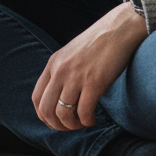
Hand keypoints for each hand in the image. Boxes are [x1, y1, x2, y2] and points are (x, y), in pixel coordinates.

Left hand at [32, 1, 146, 130]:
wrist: (119, 28)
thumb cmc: (99, 42)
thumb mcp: (71, 53)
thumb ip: (62, 71)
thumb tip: (61, 96)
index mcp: (53, 64)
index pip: (36, 98)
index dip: (44, 116)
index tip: (55, 122)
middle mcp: (60, 71)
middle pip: (46, 109)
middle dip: (56, 125)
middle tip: (70, 127)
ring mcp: (76, 77)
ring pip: (63, 114)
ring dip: (73, 125)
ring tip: (83, 123)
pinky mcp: (94, 82)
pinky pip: (83, 112)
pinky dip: (87, 121)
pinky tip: (93, 119)